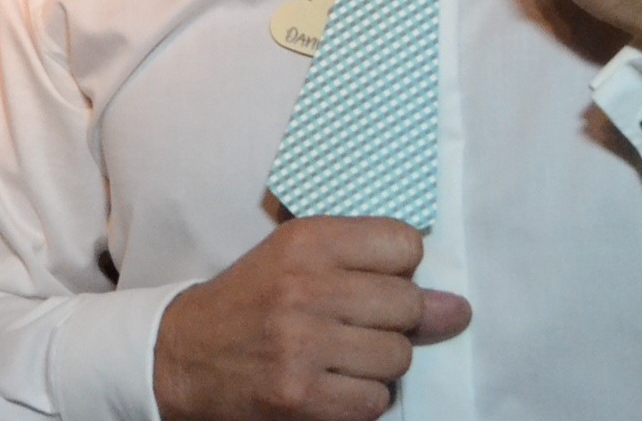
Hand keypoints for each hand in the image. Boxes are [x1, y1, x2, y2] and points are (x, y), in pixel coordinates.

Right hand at [153, 217, 469, 420]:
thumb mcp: (297, 262)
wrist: (182, 356)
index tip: (368, 281)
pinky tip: (329, 384)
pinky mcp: (302, 397)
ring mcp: (303, 345)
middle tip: (352, 325)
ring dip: (377, 364)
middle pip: (409, 305)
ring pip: (398, 358)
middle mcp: (305, 287)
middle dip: (393, 322)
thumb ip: (374, 272)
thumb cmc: (250, 302)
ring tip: (336, 355)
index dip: (397, 268)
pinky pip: (376, 401)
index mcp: (304, 241)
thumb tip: (460, 310)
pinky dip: (360, 399)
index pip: (404, 243)